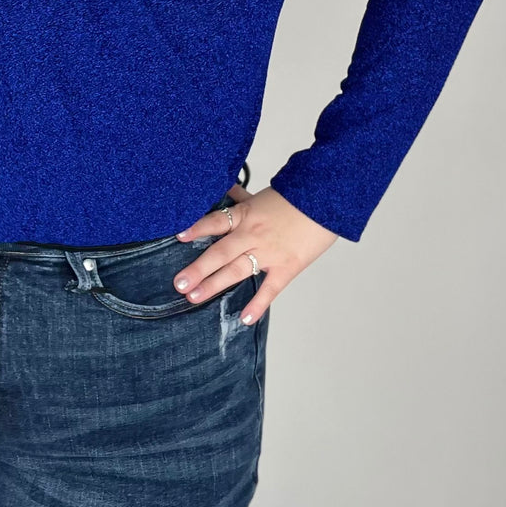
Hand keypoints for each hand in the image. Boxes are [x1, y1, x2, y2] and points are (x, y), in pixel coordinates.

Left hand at [172, 183, 338, 324]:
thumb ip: (241, 196)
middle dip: (198, 268)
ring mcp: (269, 252)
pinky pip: (270, 289)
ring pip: (236, 270)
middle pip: (220, 252)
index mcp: (246, 214)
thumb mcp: (262, 195)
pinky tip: (244, 318)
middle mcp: (253, 234)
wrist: (327, 202)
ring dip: (214, 284)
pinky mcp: (287, 267)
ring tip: (194, 297)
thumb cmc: (295, 198)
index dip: (197, 228)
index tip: (178, 237)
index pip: (216, 221)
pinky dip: (257, 305)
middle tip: (179, 284)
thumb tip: (225, 187)